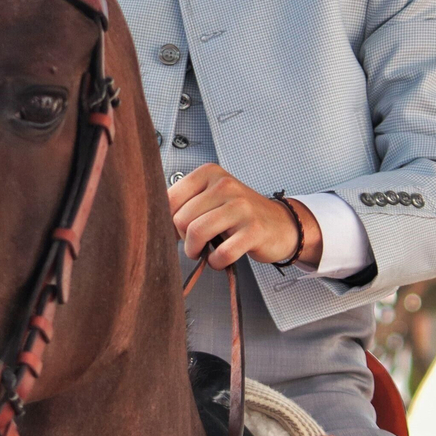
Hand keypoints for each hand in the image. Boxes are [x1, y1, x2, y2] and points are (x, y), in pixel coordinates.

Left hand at [169, 164, 322, 268]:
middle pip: (181, 219)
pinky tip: (221, 257)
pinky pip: (221, 253)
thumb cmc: (239, 214)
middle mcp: (225, 185)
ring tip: (204, 251)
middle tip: (194, 244)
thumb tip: (154, 221)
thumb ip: (184, 204)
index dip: (167, 221)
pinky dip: (217, 262)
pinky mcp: (253, 230)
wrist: (281, 224)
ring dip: (196, 251)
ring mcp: (241, 207)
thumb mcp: (211, 198)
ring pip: (197, 233)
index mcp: (210, 173)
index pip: (170, 198)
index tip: (177, 230)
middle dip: (183, 239)